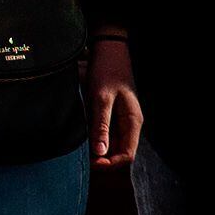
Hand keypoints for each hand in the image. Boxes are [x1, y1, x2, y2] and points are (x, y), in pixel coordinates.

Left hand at [88, 32, 142, 166]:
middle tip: (82, 156)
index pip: (127, 155)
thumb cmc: (107, 72)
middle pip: (119, 152)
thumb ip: (101, 126)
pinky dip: (95, 138)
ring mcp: (122, 120)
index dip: (110, 163)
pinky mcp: (113, 115)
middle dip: (102, 158)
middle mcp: (130, 124)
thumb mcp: (102, 99)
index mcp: (133, 121)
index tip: (92, 162)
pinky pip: (106, 134)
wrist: (109, 51)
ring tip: (80, 146)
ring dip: (97, 148)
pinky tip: (83, 134)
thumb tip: (100, 153)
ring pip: (112, 144)